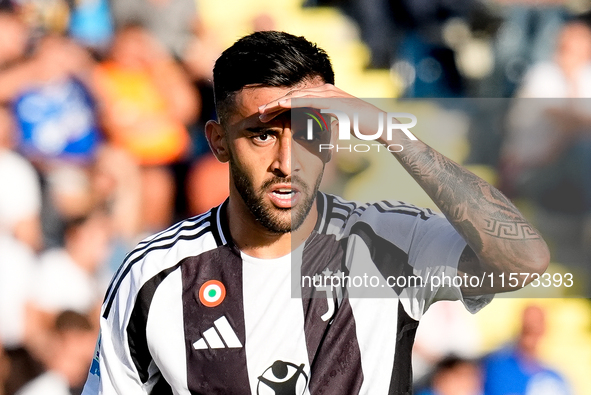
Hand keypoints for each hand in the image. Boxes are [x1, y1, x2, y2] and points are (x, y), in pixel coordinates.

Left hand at [257, 83, 396, 143]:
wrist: (380, 125)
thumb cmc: (361, 126)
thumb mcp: (338, 123)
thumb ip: (325, 122)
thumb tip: (311, 131)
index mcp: (325, 94)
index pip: (297, 98)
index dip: (280, 105)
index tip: (266, 115)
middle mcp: (325, 90)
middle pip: (293, 94)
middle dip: (274, 103)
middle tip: (258, 112)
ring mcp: (329, 93)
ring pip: (296, 96)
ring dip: (278, 103)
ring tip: (264, 111)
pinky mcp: (332, 100)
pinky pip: (308, 100)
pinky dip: (292, 103)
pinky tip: (280, 106)